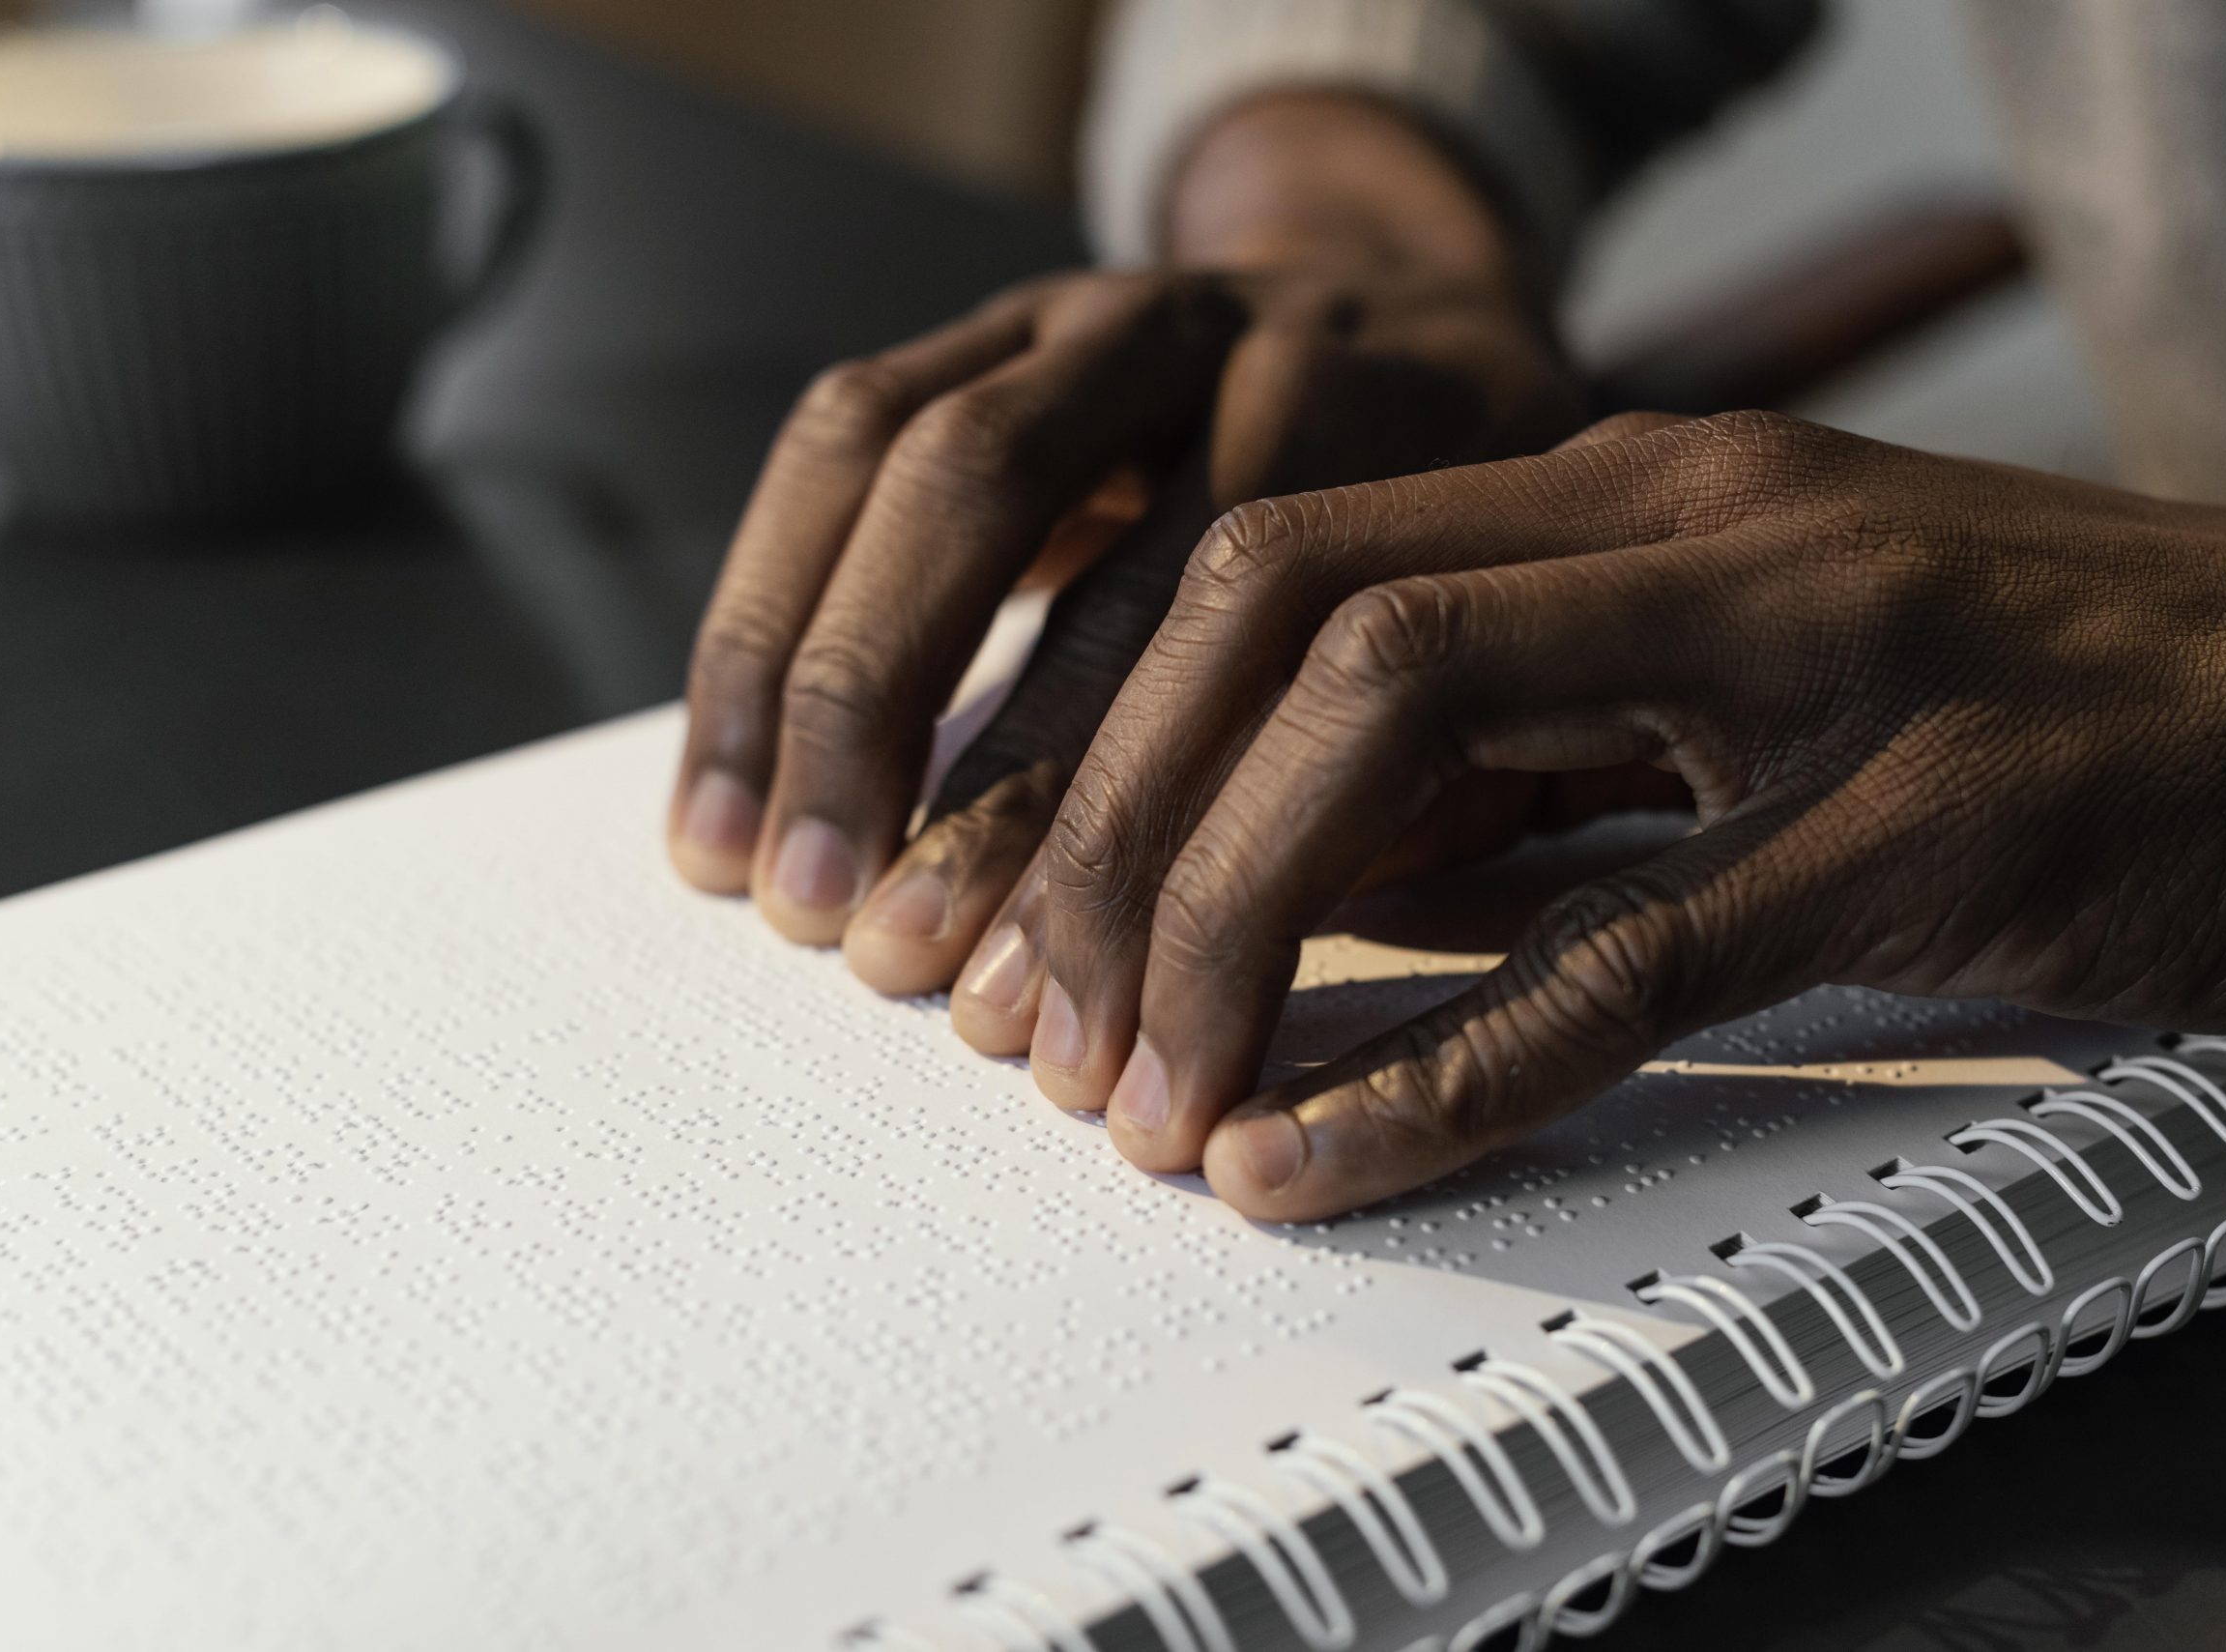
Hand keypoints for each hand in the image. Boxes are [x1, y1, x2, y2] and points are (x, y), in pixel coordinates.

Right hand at [666, 95, 1588, 995]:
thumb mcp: (1496, 635)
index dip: (1140, 827)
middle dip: (936, 744)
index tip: (1086, 1010)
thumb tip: (1231, 980)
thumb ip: (1404, 772)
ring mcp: (1088, 310)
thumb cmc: (1459, 529)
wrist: (1410, 297)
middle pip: (1033, 507)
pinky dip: (765, 605)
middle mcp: (1213, 327)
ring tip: (753, 871)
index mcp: (1367, 402)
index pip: (1224, 611)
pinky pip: (841, 438)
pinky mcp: (988, 327)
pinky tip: (729, 757)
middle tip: (885, 951)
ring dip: (815, 680)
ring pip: (910, 458)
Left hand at [997, 409, 2225, 1218]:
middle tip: (1050, 1019)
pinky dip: (1441, 1068)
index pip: (1274, 565)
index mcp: (1640, 490)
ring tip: (1152, 1096)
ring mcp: (1819, 658)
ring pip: (1404, 728)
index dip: (1118, 740)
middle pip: (1288, 621)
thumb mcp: (1744, 693)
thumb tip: (1312, 873)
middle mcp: (1700, 528)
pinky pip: (1626, 949)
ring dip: (1235, 925)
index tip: (1049, 908)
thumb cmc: (2053, 706)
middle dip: (1126, 831)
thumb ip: (1535, 761)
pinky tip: (1322, 1155)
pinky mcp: (1933, 823)